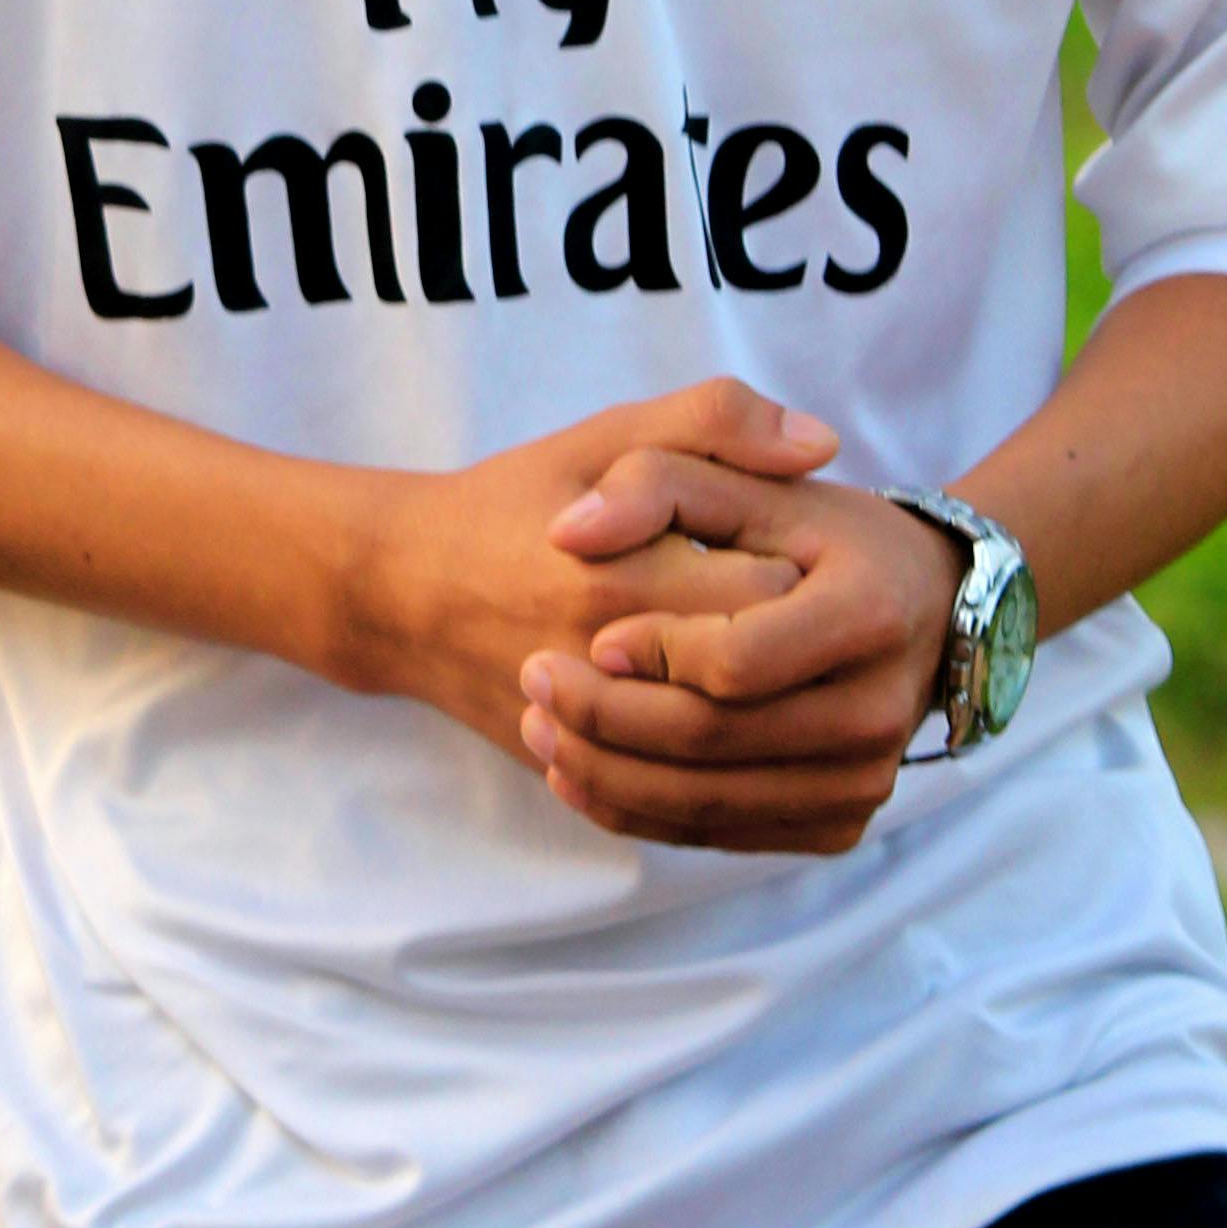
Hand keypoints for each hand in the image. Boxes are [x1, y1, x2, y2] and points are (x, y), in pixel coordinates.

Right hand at [342, 378, 831, 775]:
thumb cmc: (516, 499)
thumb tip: (822, 443)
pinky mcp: (577, 772)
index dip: (810, 581)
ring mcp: (585, 730)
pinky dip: (719, 781)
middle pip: (755, 685)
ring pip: (720, 762)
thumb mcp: (610, 435)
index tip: (814, 559)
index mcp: (623, 573)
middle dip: (797, 657)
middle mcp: (604, 662)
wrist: (404, 589)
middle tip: (805, 623)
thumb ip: (716, 422)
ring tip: (777, 678)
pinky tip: (739, 737)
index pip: (769, 600)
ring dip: (768, 728)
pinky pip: (670, 806)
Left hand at [521, 454, 966, 854]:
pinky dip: (642, 812)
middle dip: (607, 719)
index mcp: (866, 613)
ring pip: (707, 802)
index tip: (593, 637)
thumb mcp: (748, 483)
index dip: (652, 654)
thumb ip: (657, 483)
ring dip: (608, 775)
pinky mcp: (839, 823)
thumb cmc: (821, 535)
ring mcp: (862, 780)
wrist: (920, 605)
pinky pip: (723, 834)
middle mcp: (878, 711)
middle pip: (713, 740)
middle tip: (535, 683)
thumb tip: (569, 531)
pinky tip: (582, 776)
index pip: (736, 659)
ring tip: (541, 731)